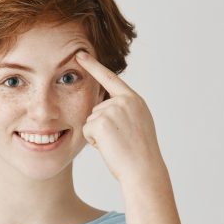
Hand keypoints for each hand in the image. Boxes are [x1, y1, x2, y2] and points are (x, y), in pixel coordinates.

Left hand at [75, 50, 165, 184]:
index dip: (93, 66)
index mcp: (134, 100)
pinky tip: (110, 147)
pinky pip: (86, 130)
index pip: (110, 78)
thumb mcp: (138, 123)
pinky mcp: (100, 122)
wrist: (143, 169)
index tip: (80, 54)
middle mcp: (123, 101)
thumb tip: (104, 106)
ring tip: (117, 144)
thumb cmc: (140, 153)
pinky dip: (93, 141)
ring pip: (90, 120)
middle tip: (120, 140)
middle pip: (96, 108)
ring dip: (98, 135)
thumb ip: (124, 110)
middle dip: (101, 126)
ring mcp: (111, 110)